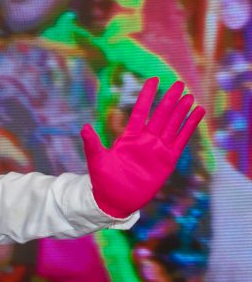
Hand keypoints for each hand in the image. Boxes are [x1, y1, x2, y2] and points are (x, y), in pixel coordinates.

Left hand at [83, 77, 204, 217]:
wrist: (115, 201)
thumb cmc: (104, 181)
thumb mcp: (97, 161)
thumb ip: (93, 144)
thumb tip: (84, 128)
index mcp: (129, 137)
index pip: (140, 112)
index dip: (147, 96)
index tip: (153, 80)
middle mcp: (145, 140)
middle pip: (160, 115)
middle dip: (169, 100)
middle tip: (179, 83)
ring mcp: (158, 148)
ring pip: (173, 125)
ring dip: (181, 111)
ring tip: (190, 96)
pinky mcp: (168, 159)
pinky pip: (182, 140)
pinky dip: (190, 126)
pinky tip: (198, 113)